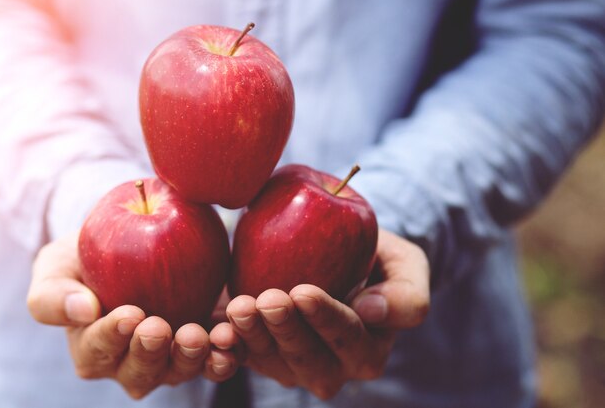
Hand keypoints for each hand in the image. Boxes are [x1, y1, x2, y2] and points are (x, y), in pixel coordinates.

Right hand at [27, 232, 240, 398]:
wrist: (134, 244)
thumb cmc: (86, 258)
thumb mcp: (57, 266)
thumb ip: (54, 293)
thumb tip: (82, 310)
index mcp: (92, 349)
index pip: (97, 350)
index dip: (112, 336)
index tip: (129, 314)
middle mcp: (130, 363)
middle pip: (141, 371)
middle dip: (151, 352)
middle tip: (159, 327)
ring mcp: (170, 359)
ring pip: (180, 371)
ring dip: (191, 357)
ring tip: (200, 335)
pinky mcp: (203, 347)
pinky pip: (215, 360)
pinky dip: (225, 353)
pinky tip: (230, 336)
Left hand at [222, 229, 429, 398]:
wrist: (338, 255)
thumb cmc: (377, 258)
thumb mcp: (407, 265)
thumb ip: (405, 291)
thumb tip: (371, 311)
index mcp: (368, 350)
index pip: (349, 337)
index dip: (326, 320)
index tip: (303, 291)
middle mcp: (333, 367)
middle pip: (307, 359)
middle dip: (285, 330)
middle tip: (267, 299)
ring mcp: (294, 365)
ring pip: (272, 362)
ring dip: (252, 336)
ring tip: (239, 306)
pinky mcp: (262, 354)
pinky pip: (242, 357)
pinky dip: (228, 345)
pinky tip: (216, 327)